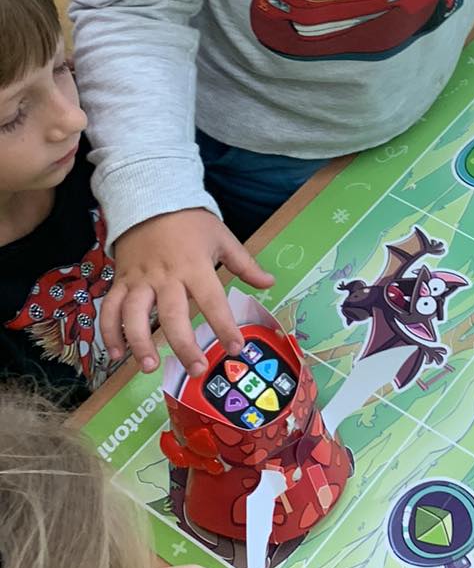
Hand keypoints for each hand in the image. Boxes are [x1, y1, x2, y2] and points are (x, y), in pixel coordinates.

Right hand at [104, 209, 274, 374]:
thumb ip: (244, 264)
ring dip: (140, 342)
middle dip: (183, 345)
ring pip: (134, 314)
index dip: (224, 325)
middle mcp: (166, 276)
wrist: (150, 198)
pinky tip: (117, 354)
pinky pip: (110, 308)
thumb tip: (269, 283)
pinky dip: (109, 331)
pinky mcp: (120, 281)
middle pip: (172, 314)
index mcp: (195, 266)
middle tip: (195, 369)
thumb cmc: (190, 221)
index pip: (212, 300)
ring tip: (149, 367)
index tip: (235, 348)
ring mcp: (139, 280)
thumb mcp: (222, 237)